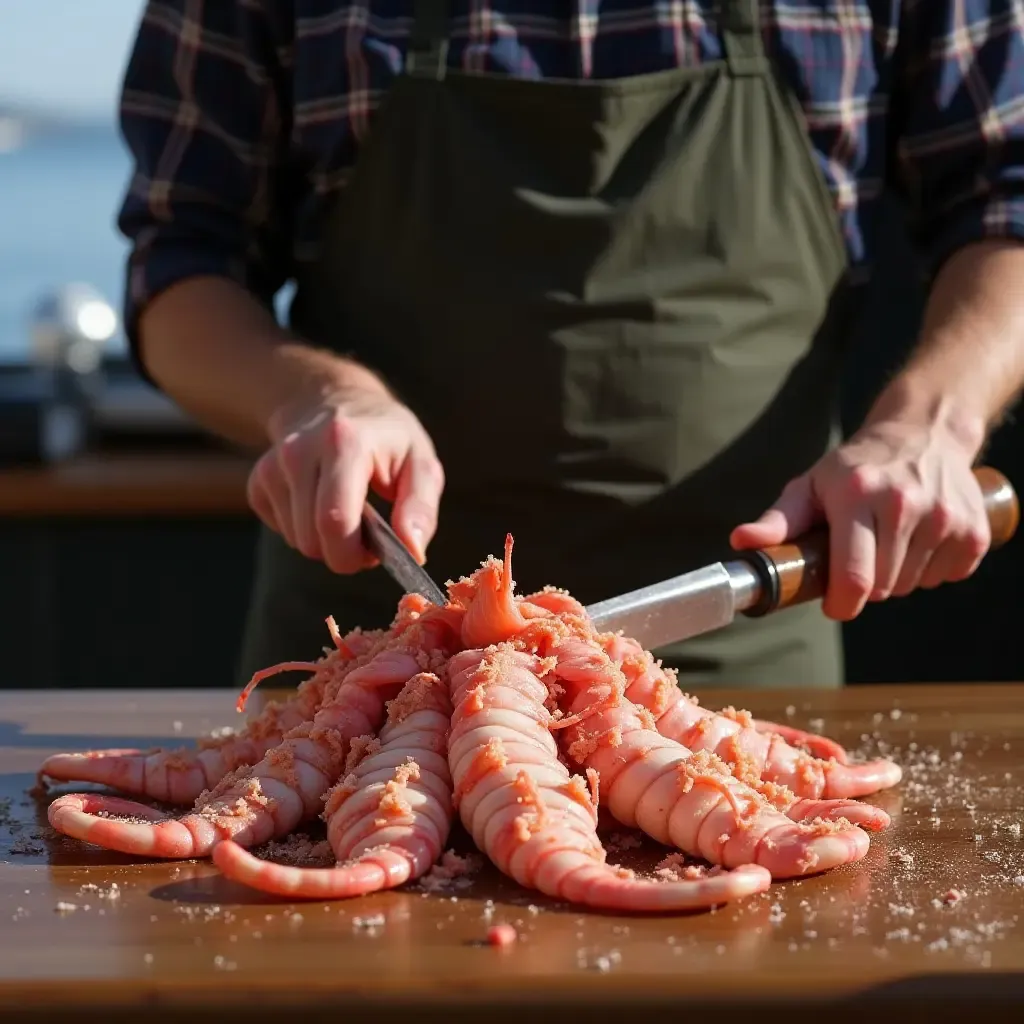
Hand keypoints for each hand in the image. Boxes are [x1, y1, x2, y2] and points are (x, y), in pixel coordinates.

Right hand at [247, 385, 443, 573]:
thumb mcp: (421, 462)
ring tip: (347, 512)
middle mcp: (299, 451)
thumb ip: (420, 508)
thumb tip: (414, 552)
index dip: (353, 554)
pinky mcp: (258, 480)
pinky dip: (304, 530)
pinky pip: (281, 532)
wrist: (334, 401)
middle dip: (342, 552)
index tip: (374, 553)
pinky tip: (320, 504)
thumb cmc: (386, 437)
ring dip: (325, 540)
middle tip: (366, 534)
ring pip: (296, 540)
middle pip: (311, 539)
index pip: (334, 521)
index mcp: (344, 443)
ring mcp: (272, 465)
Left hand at [729, 420, 989, 620]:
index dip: (842, 603)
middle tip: (860, 553)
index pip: (855, 577)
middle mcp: (904, 503)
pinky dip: (929, 569)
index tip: (834, 604)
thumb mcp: (810, 486)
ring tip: (888, 541)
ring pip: (912, 586)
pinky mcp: (973, 528)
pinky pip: (945, 577)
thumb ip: (777, 521)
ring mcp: (944, 516)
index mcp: (858, 496)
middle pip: (882, 588)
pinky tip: (919, 539)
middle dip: (865, 584)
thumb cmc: (854, 468)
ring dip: (896, 577)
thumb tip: (740, 543)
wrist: (922, 432)